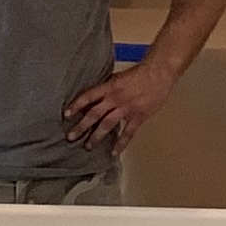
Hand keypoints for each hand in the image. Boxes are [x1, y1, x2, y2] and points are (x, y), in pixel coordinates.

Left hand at [62, 58, 176, 151]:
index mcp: (109, 86)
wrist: (159, 73)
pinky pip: (128, 132)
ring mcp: (126, 109)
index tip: (66, 115)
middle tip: (71, 137)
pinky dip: (121, 143)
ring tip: (88, 146)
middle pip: (94, 114)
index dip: (76, 106)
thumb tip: (98, 94)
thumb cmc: (141, 73)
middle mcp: (115, 98)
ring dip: (96, 136)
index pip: (88, 96)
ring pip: (107, 125)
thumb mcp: (119, 77)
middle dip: (81, 126)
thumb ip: (109, 87)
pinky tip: (114, 152)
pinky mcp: (138, 116)